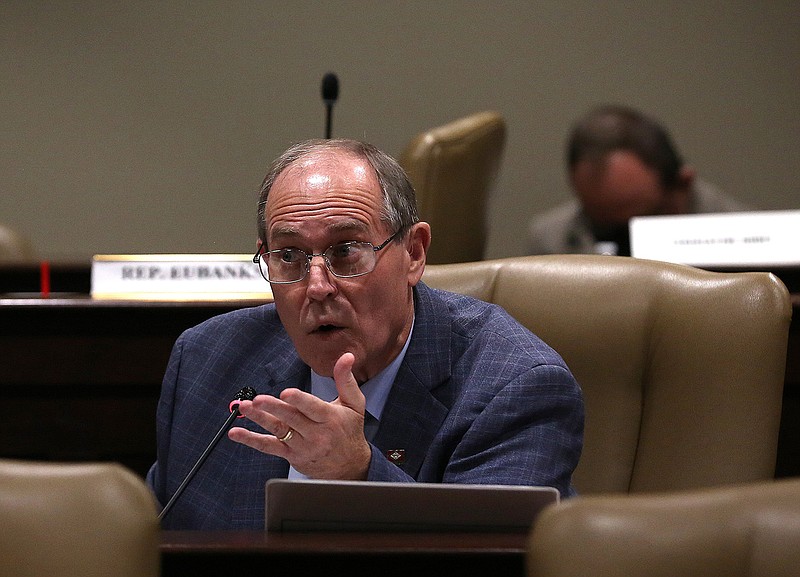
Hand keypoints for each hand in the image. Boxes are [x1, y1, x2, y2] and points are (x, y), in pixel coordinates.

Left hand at [228, 352, 371, 479]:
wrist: (349, 467)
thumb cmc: (350, 431)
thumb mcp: (354, 404)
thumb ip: (346, 379)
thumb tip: (346, 356)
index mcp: (330, 418)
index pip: (312, 408)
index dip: (299, 401)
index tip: (286, 393)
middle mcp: (315, 433)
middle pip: (291, 419)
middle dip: (273, 408)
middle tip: (257, 400)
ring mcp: (302, 446)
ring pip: (278, 430)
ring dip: (259, 419)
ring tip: (245, 408)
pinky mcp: (291, 455)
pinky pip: (269, 447)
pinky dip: (251, 440)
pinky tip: (237, 432)